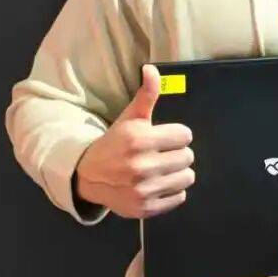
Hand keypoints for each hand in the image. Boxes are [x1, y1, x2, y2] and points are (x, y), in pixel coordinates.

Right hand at [74, 65, 194, 218]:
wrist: (89, 176)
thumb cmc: (115, 144)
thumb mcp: (130, 118)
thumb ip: (146, 94)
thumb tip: (152, 68)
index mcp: (139, 140)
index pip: (185, 135)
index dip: (177, 135)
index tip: (165, 138)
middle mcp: (142, 166)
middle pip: (188, 157)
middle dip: (178, 154)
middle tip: (162, 154)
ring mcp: (144, 189)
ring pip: (187, 177)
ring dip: (178, 172)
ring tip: (162, 169)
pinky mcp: (146, 208)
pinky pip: (180, 197)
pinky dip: (173, 191)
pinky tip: (158, 184)